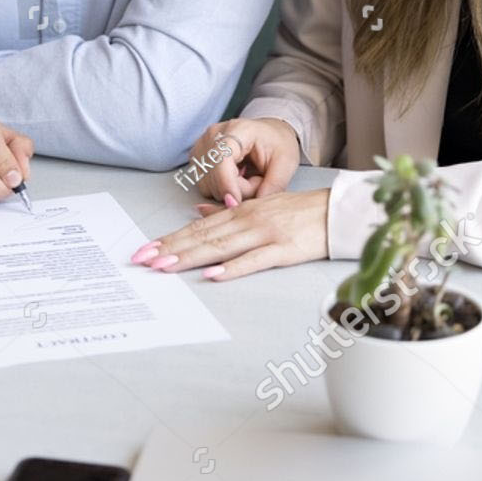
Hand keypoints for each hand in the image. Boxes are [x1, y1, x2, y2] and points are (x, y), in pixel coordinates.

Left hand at [130, 188, 329, 280]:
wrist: (338, 212)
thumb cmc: (301, 212)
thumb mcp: (261, 206)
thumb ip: (229, 212)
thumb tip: (197, 214)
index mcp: (240, 212)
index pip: (198, 228)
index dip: (170, 238)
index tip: (146, 249)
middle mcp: (248, 220)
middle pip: (203, 237)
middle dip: (170, 249)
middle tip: (143, 260)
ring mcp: (265, 234)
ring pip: (221, 247)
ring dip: (191, 257)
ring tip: (165, 266)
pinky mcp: (284, 249)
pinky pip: (255, 260)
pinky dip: (233, 268)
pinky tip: (213, 274)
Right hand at [190, 118, 300, 202]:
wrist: (270, 132)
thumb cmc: (278, 144)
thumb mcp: (286, 164)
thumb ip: (272, 186)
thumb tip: (252, 208)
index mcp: (238, 130)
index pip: (221, 160)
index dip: (228, 185)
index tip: (237, 203)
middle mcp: (214, 134)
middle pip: (214, 177)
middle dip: (237, 189)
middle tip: (257, 180)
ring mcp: (202, 145)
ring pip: (207, 185)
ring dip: (228, 190)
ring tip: (246, 177)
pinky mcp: (197, 156)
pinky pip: (203, 185)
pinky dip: (219, 187)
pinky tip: (234, 177)